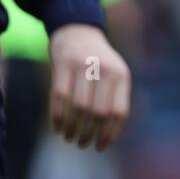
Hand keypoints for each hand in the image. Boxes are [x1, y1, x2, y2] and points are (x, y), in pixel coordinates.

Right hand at [48, 24, 131, 151]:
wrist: (77, 31)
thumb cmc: (97, 61)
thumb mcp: (115, 73)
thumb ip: (116, 97)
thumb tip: (110, 134)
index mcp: (121, 75)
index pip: (118, 112)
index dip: (109, 134)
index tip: (100, 147)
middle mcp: (104, 69)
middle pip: (97, 112)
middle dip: (89, 134)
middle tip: (82, 144)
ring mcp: (83, 66)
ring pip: (78, 107)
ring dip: (72, 129)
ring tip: (70, 138)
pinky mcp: (62, 65)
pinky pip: (60, 98)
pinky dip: (58, 118)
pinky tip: (58, 129)